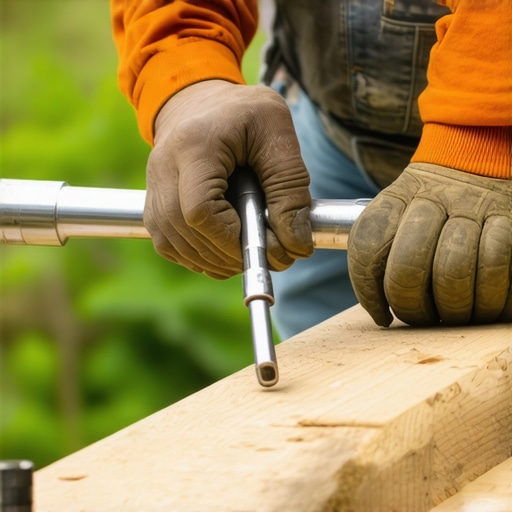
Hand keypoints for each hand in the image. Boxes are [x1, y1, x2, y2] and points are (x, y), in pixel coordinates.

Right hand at [144, 80, 312, 278]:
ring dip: (213, 260)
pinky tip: (222, 250)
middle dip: (227, 255)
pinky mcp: (152, 202)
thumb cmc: (243, 112)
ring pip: (172, 243)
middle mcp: (163, 167)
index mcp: (194, 145)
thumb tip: (296, 245)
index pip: (199, 210)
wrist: (200, 99)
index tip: (265, 245)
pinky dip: (197, 257)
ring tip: (247, 253)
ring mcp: (153, 186)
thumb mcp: (278, 134)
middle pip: (183, 231)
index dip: (230, 240)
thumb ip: (290, 189)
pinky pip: (167, 244)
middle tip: (264, 254)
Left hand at [348, 163, 511, 326]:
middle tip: (420, 317)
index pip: (366, 247)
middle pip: (407, 268)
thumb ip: (383, 253)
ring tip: (453, 315)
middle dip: (410, 306)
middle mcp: (430, 198)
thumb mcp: (401, 215)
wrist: (481, 163)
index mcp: (394, 199)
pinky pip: (495, 265)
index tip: (381, 315)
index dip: (368, 291)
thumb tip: (380, 311)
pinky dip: (491, 297)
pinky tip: (486, 305)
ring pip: (452, 273)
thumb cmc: (435, 209)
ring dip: (453, 308)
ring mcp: (471, 205)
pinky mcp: (508, 217)